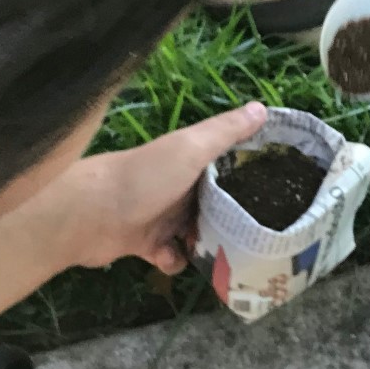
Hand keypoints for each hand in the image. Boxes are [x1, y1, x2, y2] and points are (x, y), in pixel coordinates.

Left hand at [78, 103, 268, 272]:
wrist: (89, 215)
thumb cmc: (144, 178)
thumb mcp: (190, 149)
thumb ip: (225, 132)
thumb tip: (263, 108)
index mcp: (189, 161)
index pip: (227, 165)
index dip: (249, 174)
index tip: (280, 189)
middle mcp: (177, 186)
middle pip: (215, 204)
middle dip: (234, 218)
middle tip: (260, 234)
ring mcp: (161, 215)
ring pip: (196, 232)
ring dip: (208, 244)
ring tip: (227, 256)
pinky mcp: (146, 243)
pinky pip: (170, 256)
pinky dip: (174, 260)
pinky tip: (175, 257)